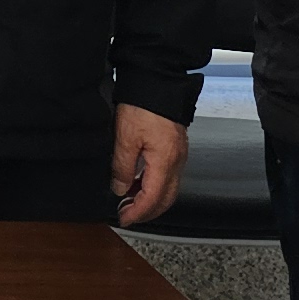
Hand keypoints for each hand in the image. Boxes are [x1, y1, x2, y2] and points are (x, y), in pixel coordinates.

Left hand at [111, 104, 187, 226]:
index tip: (124, 219)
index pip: (153, 199)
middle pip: (166, 199)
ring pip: (169, 188)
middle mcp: (177, 161)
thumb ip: (122, 167)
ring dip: (150, 198)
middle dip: (147, 211)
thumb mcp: (125, 137)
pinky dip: (154, 184)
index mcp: (165, 161)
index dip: (138, 213)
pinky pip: (168, 175)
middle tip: (127, 214)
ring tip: (128, 199)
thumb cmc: (143, 105)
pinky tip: (139, 181)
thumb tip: (120, 188)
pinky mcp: (176, 147)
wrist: (157, 80)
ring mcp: (179, 154)